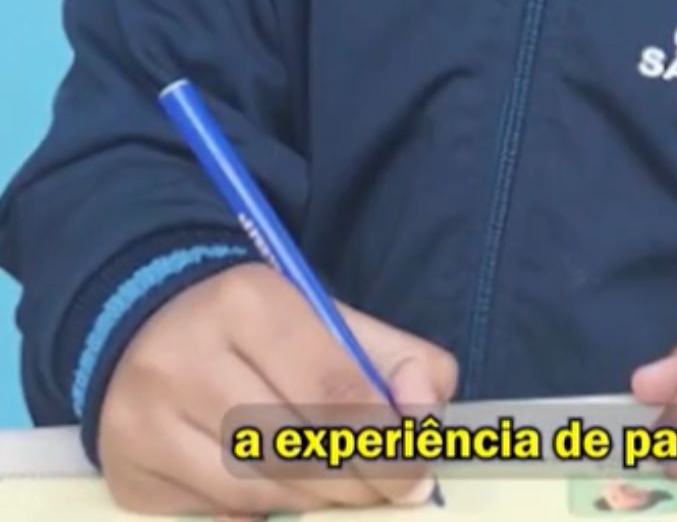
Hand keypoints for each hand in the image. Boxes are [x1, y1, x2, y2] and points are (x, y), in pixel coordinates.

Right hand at [98, 263, 457, 517]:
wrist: (147, 326)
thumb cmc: (259, 328)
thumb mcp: (328, 317)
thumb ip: (394, 356)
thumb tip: (423, 412)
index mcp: (247, 301)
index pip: (332, 387)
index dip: (384, 440)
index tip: (416, 473)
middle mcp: (186, 358)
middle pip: (295, 446)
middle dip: (357, 479)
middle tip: (390, 491)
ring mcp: (146, 422)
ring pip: (256, 490)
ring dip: (316, 502)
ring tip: (343, 492)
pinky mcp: (128, 477)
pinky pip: (217, 517)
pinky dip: (265, 514)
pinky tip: (288, 497)